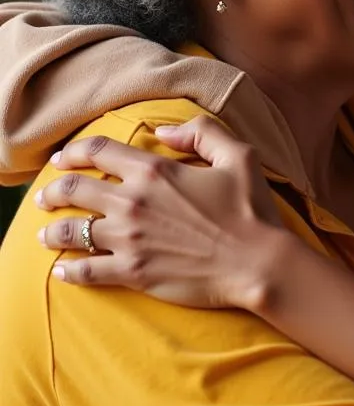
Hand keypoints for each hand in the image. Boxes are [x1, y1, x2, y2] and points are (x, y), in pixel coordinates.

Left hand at [36, 117, 286, 308]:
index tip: (62, 158)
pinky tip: (62, 271)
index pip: (99, 151)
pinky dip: (68, 271)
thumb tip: (164, 131)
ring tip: (45, 233)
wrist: (257, 263)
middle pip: (73, 190)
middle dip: (53, 191)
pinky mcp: (131, 273)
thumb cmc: (251, 209)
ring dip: (51, 231)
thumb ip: (201, 133)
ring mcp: (129, 240)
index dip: (74, 151)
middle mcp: (133, 202)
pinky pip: (85, 272)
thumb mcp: (239, 155)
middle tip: (46, 195)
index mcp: (156, 171)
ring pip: (70, 232)